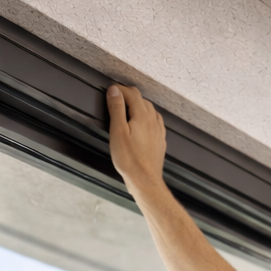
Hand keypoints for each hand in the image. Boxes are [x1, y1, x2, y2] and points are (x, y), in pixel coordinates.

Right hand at [106, 83, 165, 197]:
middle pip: (142, 100)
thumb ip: (117, 108)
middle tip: (116, 98)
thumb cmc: (130, 160)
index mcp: (142, 115)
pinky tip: (143, 123)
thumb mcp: (117, 132)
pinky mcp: (160, 140)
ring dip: (138, 105)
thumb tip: (114, 91)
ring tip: (127, 108)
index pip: (132, 93)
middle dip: (128, 96)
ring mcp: (158, 130)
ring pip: (150, 110)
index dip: (120, 89)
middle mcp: (153, 120)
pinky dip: (147, 117)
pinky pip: (155, 122)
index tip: (111, 90)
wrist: (145, 181)